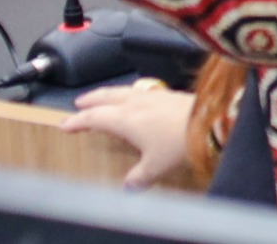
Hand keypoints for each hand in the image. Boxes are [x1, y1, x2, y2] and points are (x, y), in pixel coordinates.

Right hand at [66, 82, 196, 187]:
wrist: (211, 121)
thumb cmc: (179, 142)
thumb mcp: (155, 166)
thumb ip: (139, 177)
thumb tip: (129, 187)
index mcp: (126, 118)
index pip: (94, 117)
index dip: (78, 121)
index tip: (65, 124)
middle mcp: (137, 102)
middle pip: (107, 97)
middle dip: (92, 99)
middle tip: (80, 102)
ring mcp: (154, 95)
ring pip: (125, 90)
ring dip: (111, 93)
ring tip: (106, 96)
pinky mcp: (170, 93)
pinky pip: (143, 90)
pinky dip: (133, 92)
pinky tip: (140, 96)